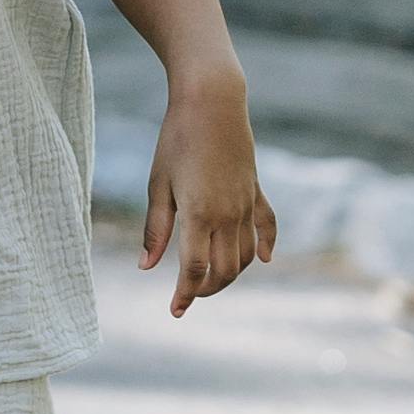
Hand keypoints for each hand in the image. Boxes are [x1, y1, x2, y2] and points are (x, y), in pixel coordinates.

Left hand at [141, 80, 279, 314]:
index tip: (175, 311)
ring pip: (246, 255)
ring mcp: (246, 203)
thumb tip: (146, 267)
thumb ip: (155, 229)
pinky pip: (268, 225)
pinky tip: (263, 260)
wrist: (212, 102)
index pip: (195, 270)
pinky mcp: (256, 190)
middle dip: (207, 289)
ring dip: (230, 273)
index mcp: (199, 214)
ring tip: (211, 280)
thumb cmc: (176, 140)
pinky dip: (267, 246)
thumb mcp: (158, 184)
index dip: (185, 295)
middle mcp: (228, 215)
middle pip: (224, 269)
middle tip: (188, 294)